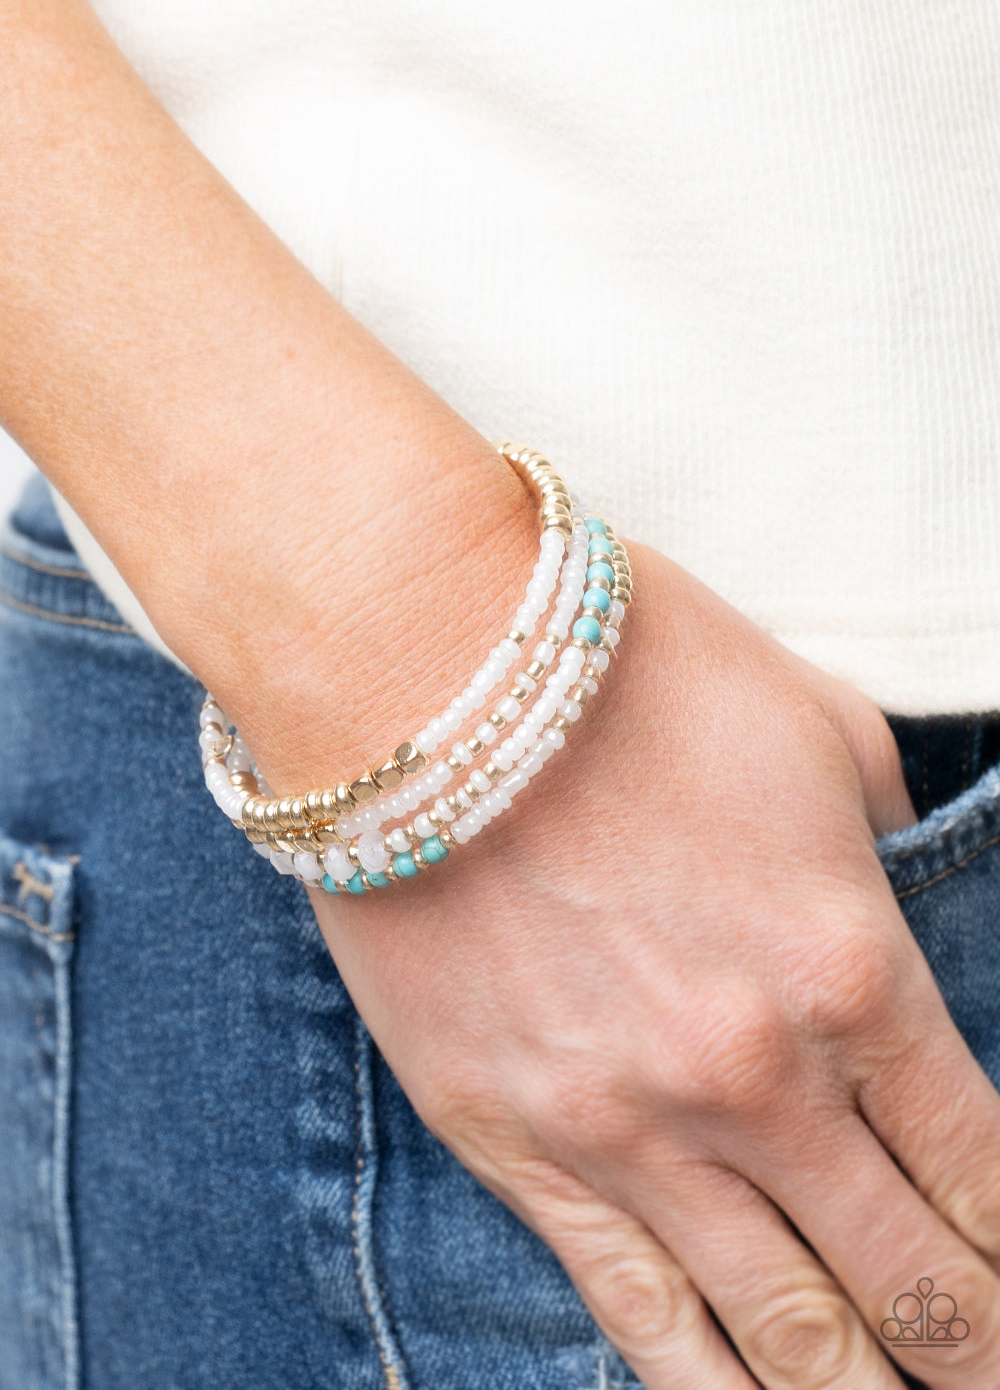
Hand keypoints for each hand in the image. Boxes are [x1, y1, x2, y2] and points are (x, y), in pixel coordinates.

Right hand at [240, 540, 999, 1389]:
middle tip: (990, 1384)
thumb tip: (898, 868)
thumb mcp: (813, 721)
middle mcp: (757, 1078)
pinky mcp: (511, 1139)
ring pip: (781, 1328)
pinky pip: (629, 1306)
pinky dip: (703, 1386)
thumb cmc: (625, 671)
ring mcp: (630, 1125)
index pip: (979, 1168)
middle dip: (972, 1349)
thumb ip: (885, 823)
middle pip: (906, 1278)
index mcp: (852, 968)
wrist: (421, 667)